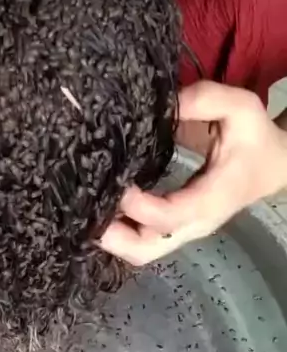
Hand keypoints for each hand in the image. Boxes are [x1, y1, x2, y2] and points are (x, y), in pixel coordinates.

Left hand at [101, 81, 286, 265]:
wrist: (273, 164)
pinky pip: (140, 240)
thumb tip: (162, 103)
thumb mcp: (240, 107)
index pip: (167, 217)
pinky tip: (98, 206)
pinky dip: (116, 231)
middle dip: (111, 236)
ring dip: (109, 236)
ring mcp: (182, 229)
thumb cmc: (254, 137)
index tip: (116, 183)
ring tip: (84, 207)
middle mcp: (194, 223)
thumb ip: (204, 99)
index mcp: (212, 199)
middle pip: (145, 250)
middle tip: (83, 208)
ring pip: (139, 251)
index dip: (136, 206)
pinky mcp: (173, 227)